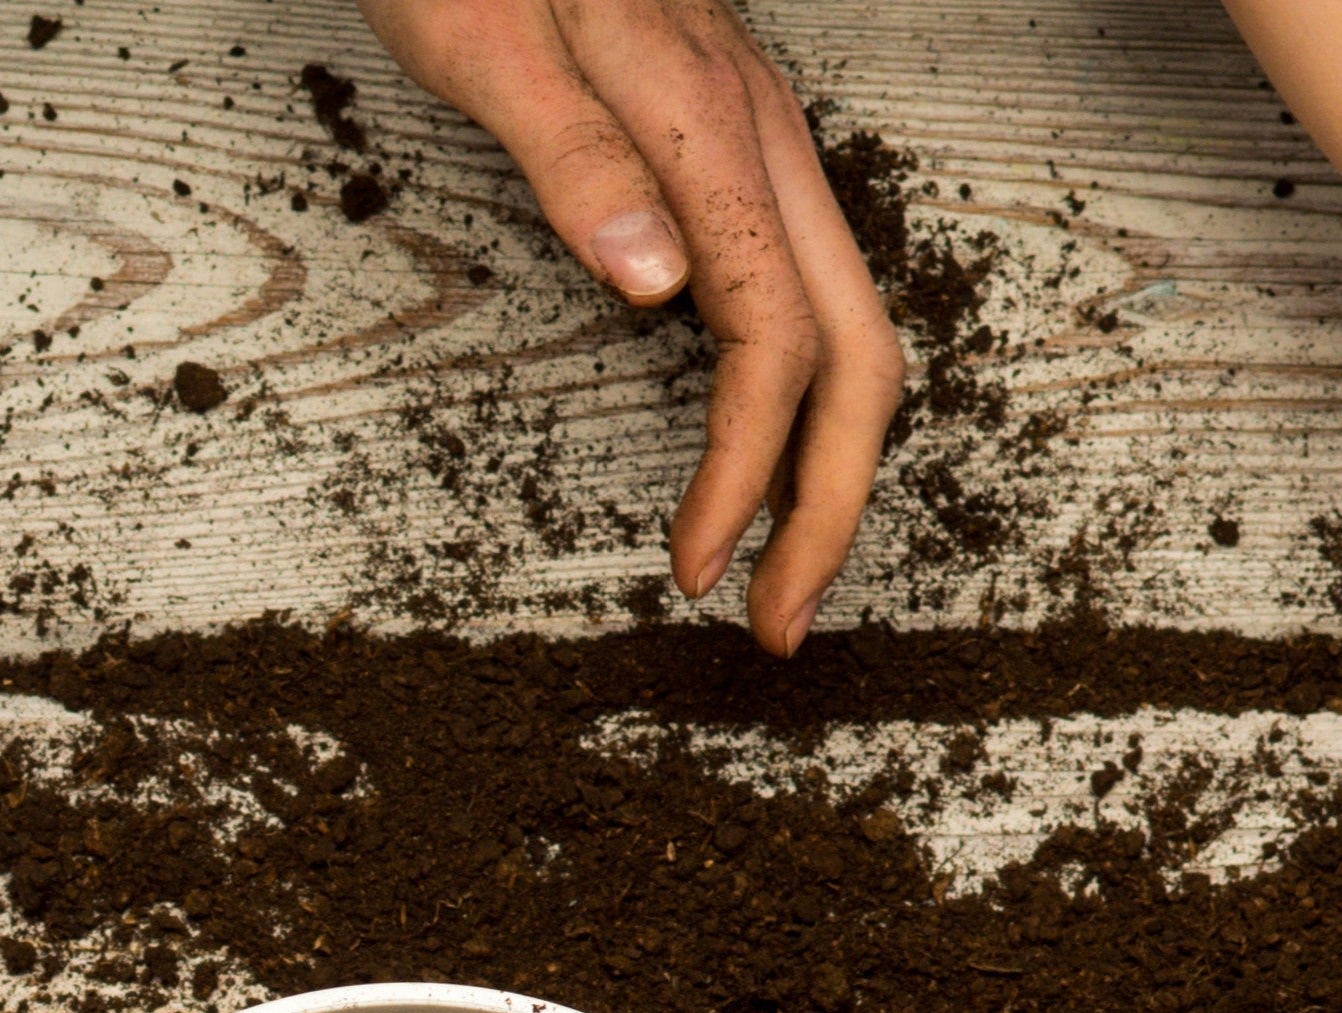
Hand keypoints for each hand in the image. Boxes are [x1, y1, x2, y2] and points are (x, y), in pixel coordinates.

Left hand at [356, 0, 903, 649]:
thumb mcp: (483, 38)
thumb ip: (571, 157)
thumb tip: (658, 287)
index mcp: (708, 120)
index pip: (771, 338)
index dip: (745, 474)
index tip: (697, 569)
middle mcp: (762, 134)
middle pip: (858, 353)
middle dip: (832, 507)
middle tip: (775, 625)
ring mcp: (762, 137)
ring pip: (852, 324)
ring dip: (828, 463)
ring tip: (780, 564)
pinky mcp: (739, 139)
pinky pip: (811, 285)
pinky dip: (805, 392)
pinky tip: (762, 445)